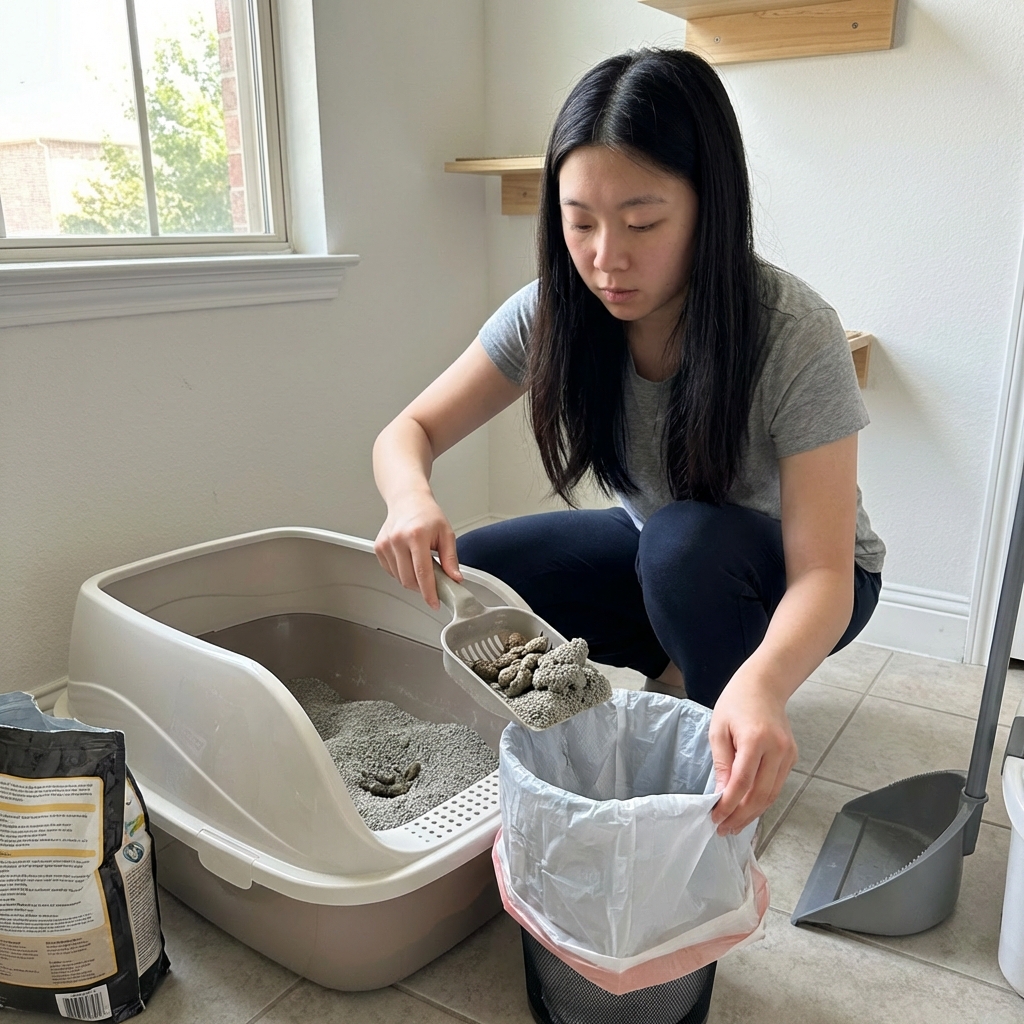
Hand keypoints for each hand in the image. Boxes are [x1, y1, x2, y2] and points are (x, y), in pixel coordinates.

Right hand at [374, 492, 461, 609]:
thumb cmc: (427, 514)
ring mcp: (386, 544)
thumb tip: (455, 579)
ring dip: (412, 580)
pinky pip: (391, 571)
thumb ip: (451, 559)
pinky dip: (402, 573)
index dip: (429, 592)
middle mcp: (398, 540)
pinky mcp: (379, 548)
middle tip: (433, 583)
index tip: (434, 603)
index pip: (422, 572)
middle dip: (422, 588)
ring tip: (422, 566)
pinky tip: (410, 561)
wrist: (408, 500)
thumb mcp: (446, 533)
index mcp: (416, 535)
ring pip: (399, 578)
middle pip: (408, 579)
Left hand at [708, 670, 797, 835]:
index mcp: (756, 739)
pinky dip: (762, 800)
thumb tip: (721, 794)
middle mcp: (777, 749)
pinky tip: (747, 808)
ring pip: (771, 794)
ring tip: (734, 824)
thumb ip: (721, 762)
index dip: (729, 805)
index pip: (742, 783)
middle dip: (741, 815)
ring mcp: (788, 754)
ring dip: (752, 813)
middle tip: (723, 828)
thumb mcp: (719, 729)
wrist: (764, 685)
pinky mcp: (792, 757)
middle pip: (760, 794)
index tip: (716, 817)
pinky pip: (776, 785)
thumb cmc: (736, 703)